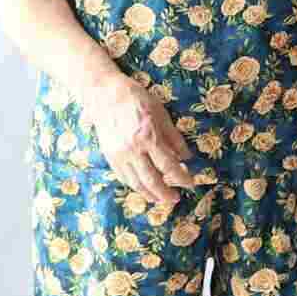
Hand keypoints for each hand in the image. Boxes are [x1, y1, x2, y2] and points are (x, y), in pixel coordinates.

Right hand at [83, 72, 194, 205]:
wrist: (105, 96)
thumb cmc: (138, 100)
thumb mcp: (162, 115)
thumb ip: (174, 138)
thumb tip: (187, 157)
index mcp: (148, 138)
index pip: (169, 165)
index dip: (182, 177)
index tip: (191, 184)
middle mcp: (132, 150)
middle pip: (151, 180)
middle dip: (165, 193)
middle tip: (175, 199)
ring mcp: (118, 155)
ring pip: (135, 182)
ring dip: (149, 194)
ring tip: (160, 199)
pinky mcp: (109, 156)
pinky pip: (123, 176)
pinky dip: (134, 185)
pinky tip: (143, 188)